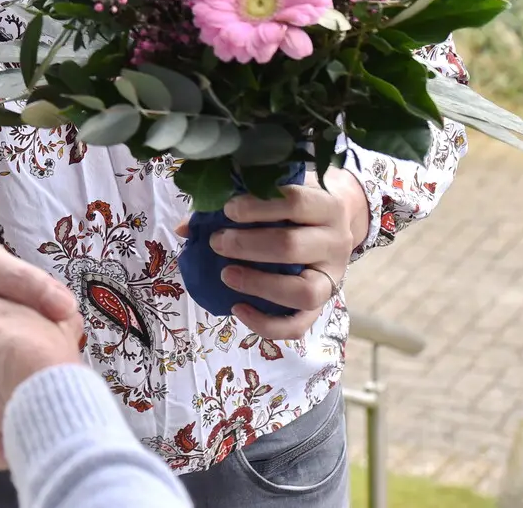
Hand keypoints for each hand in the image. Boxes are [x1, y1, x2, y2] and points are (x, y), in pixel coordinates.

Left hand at [197, 166, 368, 341]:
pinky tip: (237, 308)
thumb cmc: (294, 207)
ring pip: (303, 291)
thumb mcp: (276, 196)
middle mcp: (336, 243)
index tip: (227, 210)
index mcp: (327, 207)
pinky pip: (298, 326)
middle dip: (247, 245)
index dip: (257, 207)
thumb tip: (185, 228)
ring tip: (226, 275)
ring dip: (258, 284)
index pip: (295, 203)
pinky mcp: (322, 307)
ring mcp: (332, 279)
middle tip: (217, 243)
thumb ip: (236, 204)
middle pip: (292, 247)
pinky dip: (265, 323)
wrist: (332, 226)